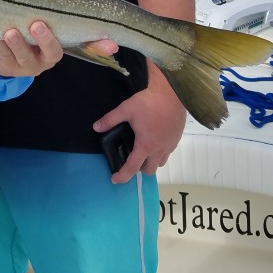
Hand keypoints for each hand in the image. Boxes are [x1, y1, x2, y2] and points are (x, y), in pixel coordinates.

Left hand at [0, 22, 115, 77]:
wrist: (2, 53)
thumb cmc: (30, 36)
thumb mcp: (49, 29)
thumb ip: (69, 26)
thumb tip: (109, 33)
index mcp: (59, 49)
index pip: (82, 46)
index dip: (96, 46)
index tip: (109, 41)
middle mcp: (45, 60)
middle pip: (51, 54)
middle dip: (46, 40)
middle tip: (38, 24)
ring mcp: (25, 64)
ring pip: (23, 56)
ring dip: (17, 44)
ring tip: (11, 31)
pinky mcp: (5, 64)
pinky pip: (2, 54)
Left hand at [93, 63, 186, 182]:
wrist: (171, 93)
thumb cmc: (149, 102)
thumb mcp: (126, 109)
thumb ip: (110, 120)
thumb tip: (96, 127)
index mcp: (145, 145)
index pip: (132, 167)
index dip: (122, 176)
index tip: (115, 179)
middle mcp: (159, 149)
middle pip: (149, 170)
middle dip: (139, 169)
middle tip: (131, 158)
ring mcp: (169, 145)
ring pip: (160, 163)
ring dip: (151, 161)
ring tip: (144, 149)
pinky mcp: (177, 138)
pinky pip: (168, 152)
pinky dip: (160, 151)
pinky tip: (155, 139)